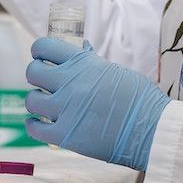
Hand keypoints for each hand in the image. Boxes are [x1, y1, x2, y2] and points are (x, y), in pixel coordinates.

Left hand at [25, 37, 169, 171]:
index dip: (40, 50)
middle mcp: (70, 83)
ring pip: (31, 100)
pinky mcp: (65, 135)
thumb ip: (92, 63)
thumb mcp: (115, 71)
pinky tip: (39, 123)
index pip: (45, 47)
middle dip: (36, 74)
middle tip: (44, 80)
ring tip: (44, 103)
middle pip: (33, 72)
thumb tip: (80, 50)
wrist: (150, 129)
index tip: (41, 55)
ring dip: (36, 100)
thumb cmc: (139, 98)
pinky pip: (35, 129)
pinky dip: (33, 125)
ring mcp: (65, 110)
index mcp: (84, 64)